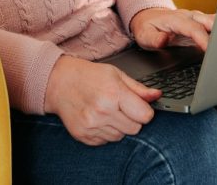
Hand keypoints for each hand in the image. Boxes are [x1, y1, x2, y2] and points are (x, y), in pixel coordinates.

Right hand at [44, 55, 161, 145]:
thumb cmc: (88, 76)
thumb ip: (138, 88)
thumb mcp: (115, 74)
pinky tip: (97, 118)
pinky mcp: (84, 135)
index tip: (139, 106)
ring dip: (118, 126)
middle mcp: (103, 111)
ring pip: (121, 137)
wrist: (59, 82)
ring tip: (107, 111)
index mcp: (114, 93)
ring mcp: (92, 125)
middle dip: (132, 119)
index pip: (145, 116)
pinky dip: (105, 132)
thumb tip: (157, 95)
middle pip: (135, 129)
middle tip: (120, 107)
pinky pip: (106, 141)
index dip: (145, 111)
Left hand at [129, 7, 214, 51]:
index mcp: (177, 20)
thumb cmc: (147, 27)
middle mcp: (190, 17)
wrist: (148, 17)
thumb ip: (154, 39)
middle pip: (211, 22)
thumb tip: (164, 40)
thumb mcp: (144, 35)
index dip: (203, 39)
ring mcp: (198, 19)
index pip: (194, 29)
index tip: (210, 50)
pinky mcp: (202, 24)